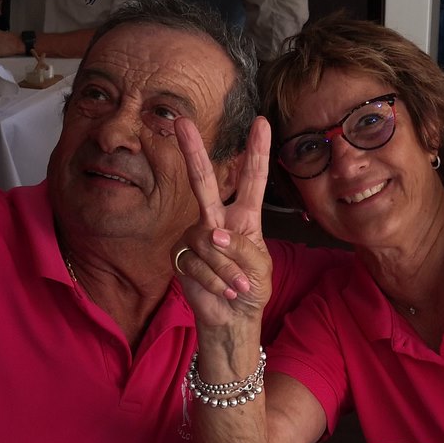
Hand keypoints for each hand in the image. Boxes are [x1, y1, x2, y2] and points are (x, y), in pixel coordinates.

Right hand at [172, 115, 272, 339]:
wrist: (232, 319)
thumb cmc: (251, 289)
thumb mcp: (260, 267)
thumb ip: (242, 248)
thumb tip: (214, 235)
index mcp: (246, 216)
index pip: (252, 179)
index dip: (256, 151)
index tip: (262, 123)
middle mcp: (218, 219)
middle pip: (204, 181)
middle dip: (192, 151)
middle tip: (181, 122)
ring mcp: (196, 236)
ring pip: (207, 241)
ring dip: (227, 269)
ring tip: (238, 287)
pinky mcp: (181, 256)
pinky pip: (196, 263)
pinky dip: (215, 281)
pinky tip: (224, 292)